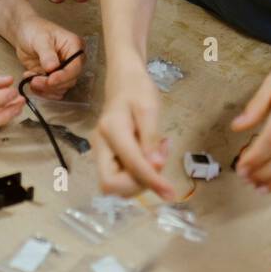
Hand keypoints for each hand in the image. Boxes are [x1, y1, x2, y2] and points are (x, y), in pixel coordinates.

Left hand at [12, 17, 83, 98]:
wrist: (23, 33)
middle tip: (34, 81)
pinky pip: (52, 91)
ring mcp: (63, 70)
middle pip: (69, 81)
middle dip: (51, 84)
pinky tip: (30, 80)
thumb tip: (53, 68)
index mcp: (74, 46)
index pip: (75, 67)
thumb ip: (47, 53)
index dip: (63, 76)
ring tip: (30, 79)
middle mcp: (72, 60)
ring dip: (45, 89)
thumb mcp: (40, 38)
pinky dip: (42, 91)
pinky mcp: (53, 78)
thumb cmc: (34, 30)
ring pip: (61, 89)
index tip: (50, 80)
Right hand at [96, 63, 175, 199]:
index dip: (151, 181)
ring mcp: (102, 152)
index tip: (170, 192)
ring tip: (159, 153)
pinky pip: (123, 175)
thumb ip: (151, 138)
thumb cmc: (137, 89)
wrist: (124, 79)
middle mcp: (100, 145)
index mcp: (110, 131)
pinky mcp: (108, 155)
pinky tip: (152, 154)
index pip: (131, 166)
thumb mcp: (149, 108)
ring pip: (118, 185)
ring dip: (142, 179)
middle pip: (112, 185)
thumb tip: (156, 167)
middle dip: (139, 183)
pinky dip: (140, 173)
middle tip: (160, 161)